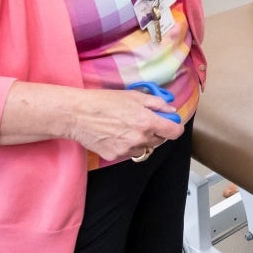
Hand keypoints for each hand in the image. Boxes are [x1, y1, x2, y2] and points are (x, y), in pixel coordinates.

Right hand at [65, 88, 185, 160]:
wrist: (77, 114)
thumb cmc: (104, 101)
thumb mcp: (133, 96)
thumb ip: (156, 103)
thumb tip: (171, 110)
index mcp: (147, 122)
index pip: (174, 132)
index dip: (175, 127)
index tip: (171, 123)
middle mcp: (139, 138)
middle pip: (160, 141)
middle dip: (156, 132)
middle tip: (144, 121)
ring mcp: (127, 149)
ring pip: (144, 148)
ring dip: (141, 140)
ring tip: (127, 128)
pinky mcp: (114, 156)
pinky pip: (128, 153)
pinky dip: (126, 146)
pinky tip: (115, 135)